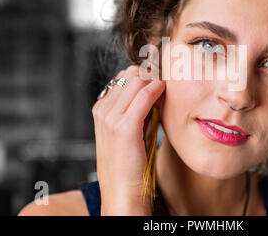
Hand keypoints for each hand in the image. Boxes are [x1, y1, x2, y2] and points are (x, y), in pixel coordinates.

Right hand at [91, 65, 164, 214]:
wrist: (123, 193)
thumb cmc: (131, 164)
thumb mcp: (129, 131)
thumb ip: (136, 110)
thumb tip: (154, 89)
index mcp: (101, 109)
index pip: (123, 77)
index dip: (144, 76)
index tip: (160, 80)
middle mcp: (102, 110)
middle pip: (129, 75)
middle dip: (150, 75)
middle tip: (166, 82)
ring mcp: (110, 117)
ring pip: (137, 80)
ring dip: (155, 81)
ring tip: (167, 89)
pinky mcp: (124, 127)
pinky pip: (144, 94)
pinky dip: (157, 89)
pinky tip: (164, 91)